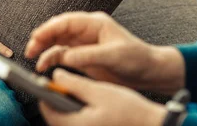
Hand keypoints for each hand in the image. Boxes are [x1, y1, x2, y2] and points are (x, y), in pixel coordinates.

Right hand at [25, 12, 184, 93]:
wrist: (147, 72)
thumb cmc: (136, 58)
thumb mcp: (113, 55)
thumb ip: (88, 55)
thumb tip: (66, 57)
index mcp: (95, 23)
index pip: (67, 22)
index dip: (50, 28)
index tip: (37, 36)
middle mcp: (86, 31)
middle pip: (58, 30)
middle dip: (43, 37)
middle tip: (30, 48)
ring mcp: (83, 44)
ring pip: (57, 42)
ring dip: (44, 49)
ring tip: (33, 58)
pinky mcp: (82, 57)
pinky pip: (62, 56)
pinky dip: (51, 59)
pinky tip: (43, 66)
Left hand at [39, 69, 167, 125]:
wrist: (150, 125)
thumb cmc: (129, 111)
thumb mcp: (99, 91)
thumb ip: (74, 83)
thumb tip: (56, 76)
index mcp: (75, 124)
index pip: (46, 108)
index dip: (47, 91)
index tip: (50, 80)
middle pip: (56, 116)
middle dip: (59, 100)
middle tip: (69, 85)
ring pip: (67, 120)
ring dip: (69, 106)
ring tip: (83, 94)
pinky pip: (79, 123)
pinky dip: (79, 114)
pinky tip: (91, 105)